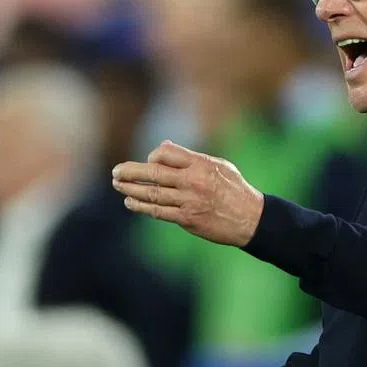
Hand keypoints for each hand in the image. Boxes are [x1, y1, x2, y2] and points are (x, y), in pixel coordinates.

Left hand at [112, 141, 264, 246]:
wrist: (251, 219)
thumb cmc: (235, 189)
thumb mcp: (218, 165)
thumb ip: (190, 157)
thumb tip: (162, 147)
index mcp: (200, 164)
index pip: (166, 153)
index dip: (153, 156)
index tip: (149, 162)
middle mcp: (193, 181)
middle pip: (153, 173)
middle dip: (130, 172)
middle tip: (115, 172)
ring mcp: (189, 201)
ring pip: (152, 194)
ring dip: (131, 190)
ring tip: (118, 185)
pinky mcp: (187, 219)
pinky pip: (158, 212)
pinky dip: (141, 206)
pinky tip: (130, 202)